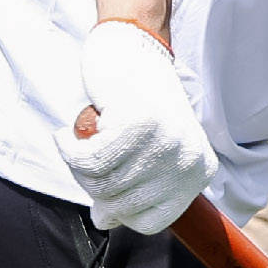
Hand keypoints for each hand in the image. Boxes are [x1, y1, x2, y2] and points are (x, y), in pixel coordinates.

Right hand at [60, 18, 213, 232]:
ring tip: (82, 139)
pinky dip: (69, 149)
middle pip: (122, 206)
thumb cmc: (136, 102)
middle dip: (93, 187)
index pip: (151, 222)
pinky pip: (87, 162)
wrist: (134, 45)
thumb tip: (105, 221)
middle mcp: (188, 159)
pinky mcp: (136, 123)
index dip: (119, 210)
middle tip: (87, 155)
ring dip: (78, 166)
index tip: (108, 180)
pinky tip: (68, 133)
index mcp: (199, 171)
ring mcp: (165, 141)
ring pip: (102, 185)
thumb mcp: (150, 150)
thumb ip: (135, 187)